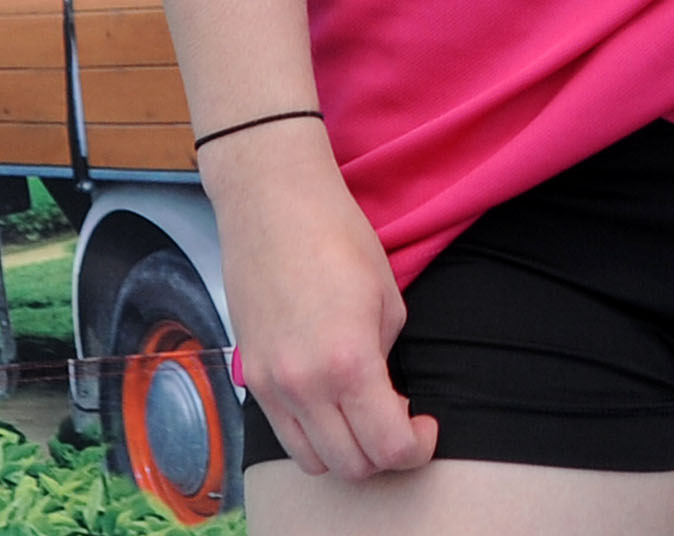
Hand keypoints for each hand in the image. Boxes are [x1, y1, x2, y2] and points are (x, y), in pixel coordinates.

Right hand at [201, 121, 435, 479]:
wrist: (274, 207)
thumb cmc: (340, 240)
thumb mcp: (388, 301)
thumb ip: (385, 359)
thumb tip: (383, 393)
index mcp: (349, 364)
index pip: (387, 447)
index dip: (416, 448)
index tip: (425, 426)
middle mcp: (303, 387)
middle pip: (349, 466)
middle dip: (383, 455)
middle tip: (400, 422)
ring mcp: (269, 386)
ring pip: (311, 460)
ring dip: (345, 451)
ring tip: (364, 414)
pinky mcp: (248, 376)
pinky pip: (283, 433)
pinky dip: (313, 434)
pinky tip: (331, 401)